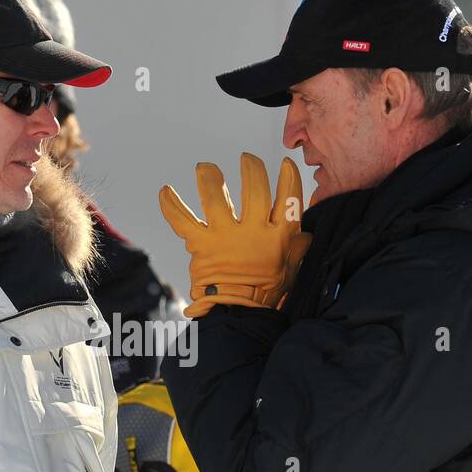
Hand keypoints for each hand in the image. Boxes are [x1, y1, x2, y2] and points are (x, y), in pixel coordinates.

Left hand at [159, 152, 312, 317]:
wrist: (235, 313)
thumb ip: (297, 248)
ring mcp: (224, 237)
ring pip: (216, 198)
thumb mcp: (289, 270)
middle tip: (247, 158)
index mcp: (277, 238)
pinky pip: (182, 220)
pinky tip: (165, 190)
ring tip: (205, 168)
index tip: (287, 163)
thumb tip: (307, 234)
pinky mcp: (201, 245)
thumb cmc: (264, 293)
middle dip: (252, 169)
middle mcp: (252, 232)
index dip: (290, 178)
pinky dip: (171, 205)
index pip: (289, 200)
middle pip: (255, 190)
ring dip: (210, 178)